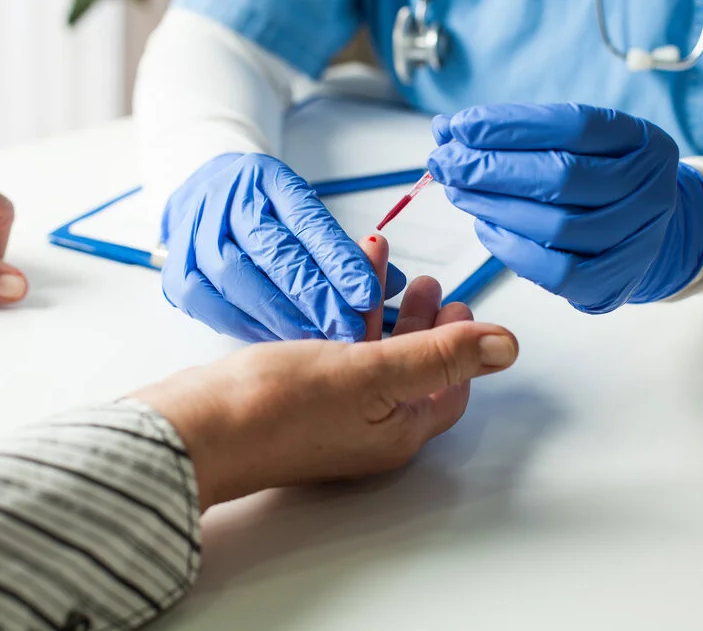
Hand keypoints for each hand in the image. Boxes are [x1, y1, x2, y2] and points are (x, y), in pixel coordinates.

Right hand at [133, 234, 517, 510]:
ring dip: (383, 314)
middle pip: (413, 372)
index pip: (449, 389)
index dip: (462, 348)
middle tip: (428, 285)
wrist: (196, 429)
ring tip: (385, 272)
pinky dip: (346, 320)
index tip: (462, 307)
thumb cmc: (275, 408)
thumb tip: (506, 347)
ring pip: (373, 358)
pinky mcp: (297, 399)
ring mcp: (331, 417)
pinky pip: (337, 355)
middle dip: (423, 323)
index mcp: (396, 432)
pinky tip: (335, 290)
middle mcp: (367, 430)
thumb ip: (440, 356)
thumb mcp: (371, 372)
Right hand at [160, 153, 405, 342]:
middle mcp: (226, 202)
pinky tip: (278, 341)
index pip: (307, 222)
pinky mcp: (178, 274)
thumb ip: (344, 249)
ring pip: (240, 281)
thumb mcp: (305, 212)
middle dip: (316, 296)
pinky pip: (214, 307)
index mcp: (265, 179)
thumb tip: (396, 283)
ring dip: (283, 317)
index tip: (368, 294)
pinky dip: (249, 327)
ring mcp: (194, 237)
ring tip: (319, 342)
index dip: (339, 261)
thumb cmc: (264, 211)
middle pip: (273, 253)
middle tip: (350, 330)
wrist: (201, 197)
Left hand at [427, 103, 702, 312]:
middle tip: (445, 163)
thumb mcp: (575, 144)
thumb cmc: (597, 179)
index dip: (510, 126)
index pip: (572, 126)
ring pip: (556, 225)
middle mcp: (649, 190)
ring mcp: (637, 240)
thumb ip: (518, 134)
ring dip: (493, 207)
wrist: (650, 234)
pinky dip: (511, 247)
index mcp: (642, 142)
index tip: (458, 126)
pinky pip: (555, 270)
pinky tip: (485, 227)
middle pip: (561, 177)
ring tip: (458, 192)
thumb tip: (448, 129)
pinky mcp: (612, 284)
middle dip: (491, 169)